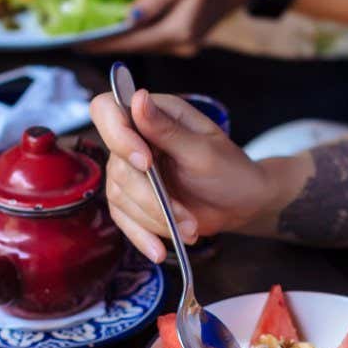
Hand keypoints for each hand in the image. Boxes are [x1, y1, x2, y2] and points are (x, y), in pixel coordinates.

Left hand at [82, 0, 255, 55]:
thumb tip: (126, 18)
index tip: (78, 45)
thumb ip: (153, 2)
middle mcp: (180, 45)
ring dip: (124, 42)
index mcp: (177, 33)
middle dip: (109, 45)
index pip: (131, 42)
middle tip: (81, 42)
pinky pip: (157, 40)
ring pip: (146, 45)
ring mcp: (185, 45)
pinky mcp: (188, 39)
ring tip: (97, 38)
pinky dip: (140, 37)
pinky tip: (127, 32)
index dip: (103, 44)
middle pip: (136, 47)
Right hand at [90, 89, 271, 262]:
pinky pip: (123, 219)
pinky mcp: (132, 201)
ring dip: (156, 220)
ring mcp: (130, 171)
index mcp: (152, 113)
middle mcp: (135, 139)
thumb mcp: (203, 151)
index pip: (108, 110)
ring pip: (120, 197)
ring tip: (190, 229)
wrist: (240, 205)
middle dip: (152, 199)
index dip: (118, 135)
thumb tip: (137, 97)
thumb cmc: (229, 170)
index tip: (144, 162)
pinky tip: (160, 250)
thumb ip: (168, 129)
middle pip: (118, 167)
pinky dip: (142, 236)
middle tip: (186, 217)